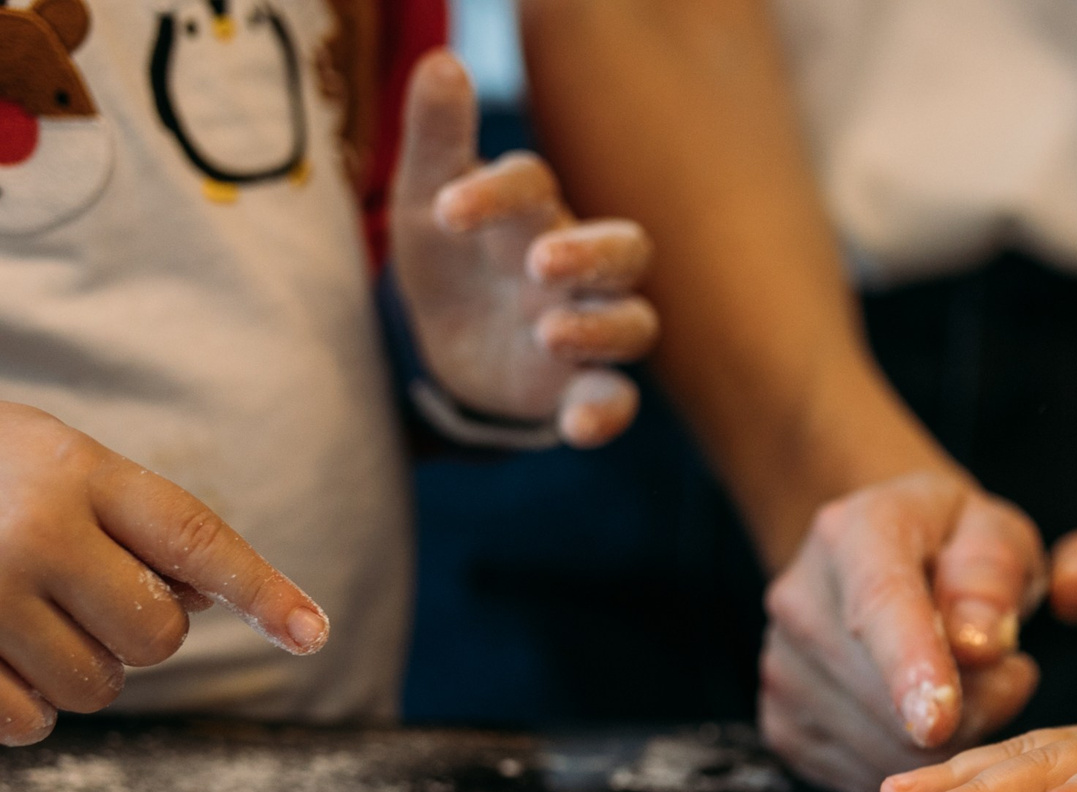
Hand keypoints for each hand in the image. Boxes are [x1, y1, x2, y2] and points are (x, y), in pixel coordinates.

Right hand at [0, 404, 327, 744]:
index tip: (312, 634)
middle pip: (156, 636)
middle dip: (134, 632)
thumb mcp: (54, 463)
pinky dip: (25, 710)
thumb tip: (217, 598)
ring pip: (97, 688)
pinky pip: (30, 723)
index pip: (198, 539)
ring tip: (22, 617)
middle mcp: (33, 529)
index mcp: (73, 469)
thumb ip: (134, 522)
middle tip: (78, 594)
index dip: (262, 590)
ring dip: (77, 670)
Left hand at [390, 51, 658, 447]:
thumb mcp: (426, 195)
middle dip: (590, 254)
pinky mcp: (580, 386)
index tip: (447, 211)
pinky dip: (605, 414)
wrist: (438, 340)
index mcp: (536, 212)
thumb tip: (441, 62)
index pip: (535, 186)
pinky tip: (576, 429)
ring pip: (635, 323)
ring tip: (548, 332)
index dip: (498, 192)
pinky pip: (617, 399)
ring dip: (600, 328)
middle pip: (624, 249)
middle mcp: (575, 267)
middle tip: (540, 262)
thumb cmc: (447, 255)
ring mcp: (585, 327)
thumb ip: (438, 135)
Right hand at [758, 470, 1047, 791]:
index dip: (910, 670)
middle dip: (974, 705)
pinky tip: (926, 717)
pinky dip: (915, 764)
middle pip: (888, 697)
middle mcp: (799, 602)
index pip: (880, 608)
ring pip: (885, 750)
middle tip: (1009, 670)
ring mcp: (782, 669)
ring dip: (952, 740)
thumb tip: (979, 644)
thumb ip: (993, 576)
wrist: (875, 558)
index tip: (938, 723)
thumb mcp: (993, 534)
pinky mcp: (783, 725)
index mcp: (853, 536)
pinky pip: (867, 775)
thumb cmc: (950, 547)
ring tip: (969, 686)